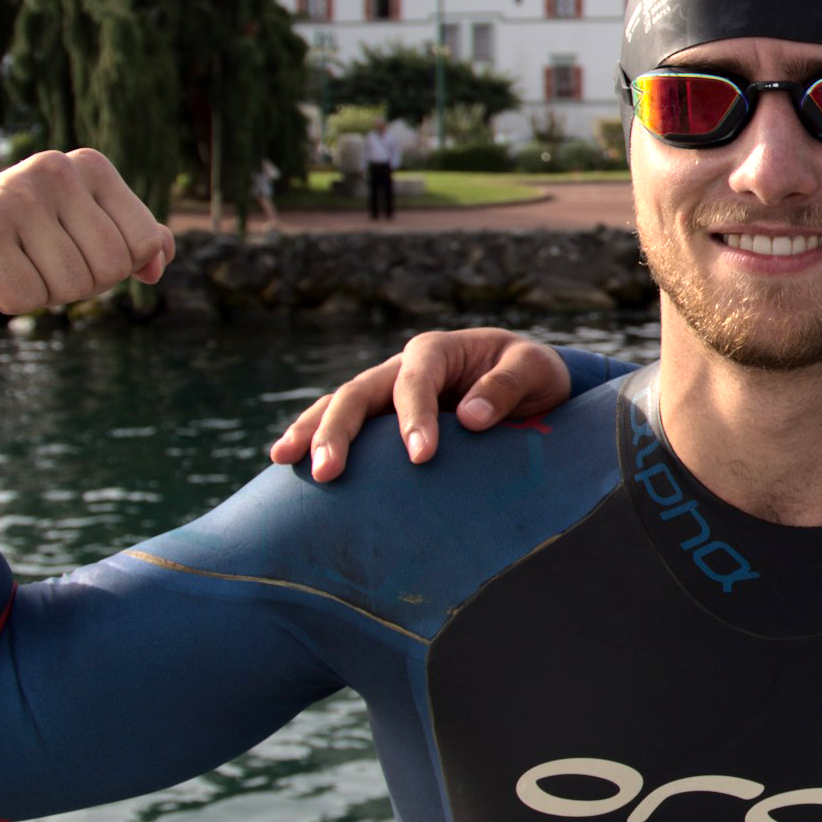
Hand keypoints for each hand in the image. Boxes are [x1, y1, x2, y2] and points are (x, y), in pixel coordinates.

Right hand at [0, 148, 172, 324]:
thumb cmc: (19, 245)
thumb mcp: (83, 233)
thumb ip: (134, 240)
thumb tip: (160, 259)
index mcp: (89, 165)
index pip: (146, 241)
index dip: (118, 267)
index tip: (76, 251)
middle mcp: (54, 169)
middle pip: (112, 266)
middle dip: (81, 283)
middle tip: (39, 262)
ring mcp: (13, 196)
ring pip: (72, 285)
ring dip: (44, 293)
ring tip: (14, 265)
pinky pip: (26, 298)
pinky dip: (10, 301)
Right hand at [266, 327, 577, 481]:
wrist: (527, 380)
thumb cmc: (531, 372)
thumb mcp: (535, 369)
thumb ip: (507, 385)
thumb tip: (471, 417)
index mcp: (437, 350)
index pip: (415, 381)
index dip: (413, 417)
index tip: (421, 457)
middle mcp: (403, 367)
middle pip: (359, 392)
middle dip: (339, 430)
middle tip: (328, 472)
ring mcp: (386, 392)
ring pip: (338, 405)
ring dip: (312, 432)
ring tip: (286, 461)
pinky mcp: (382, 418)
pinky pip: (344, 426)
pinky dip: (316, 440)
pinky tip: (289, 465)